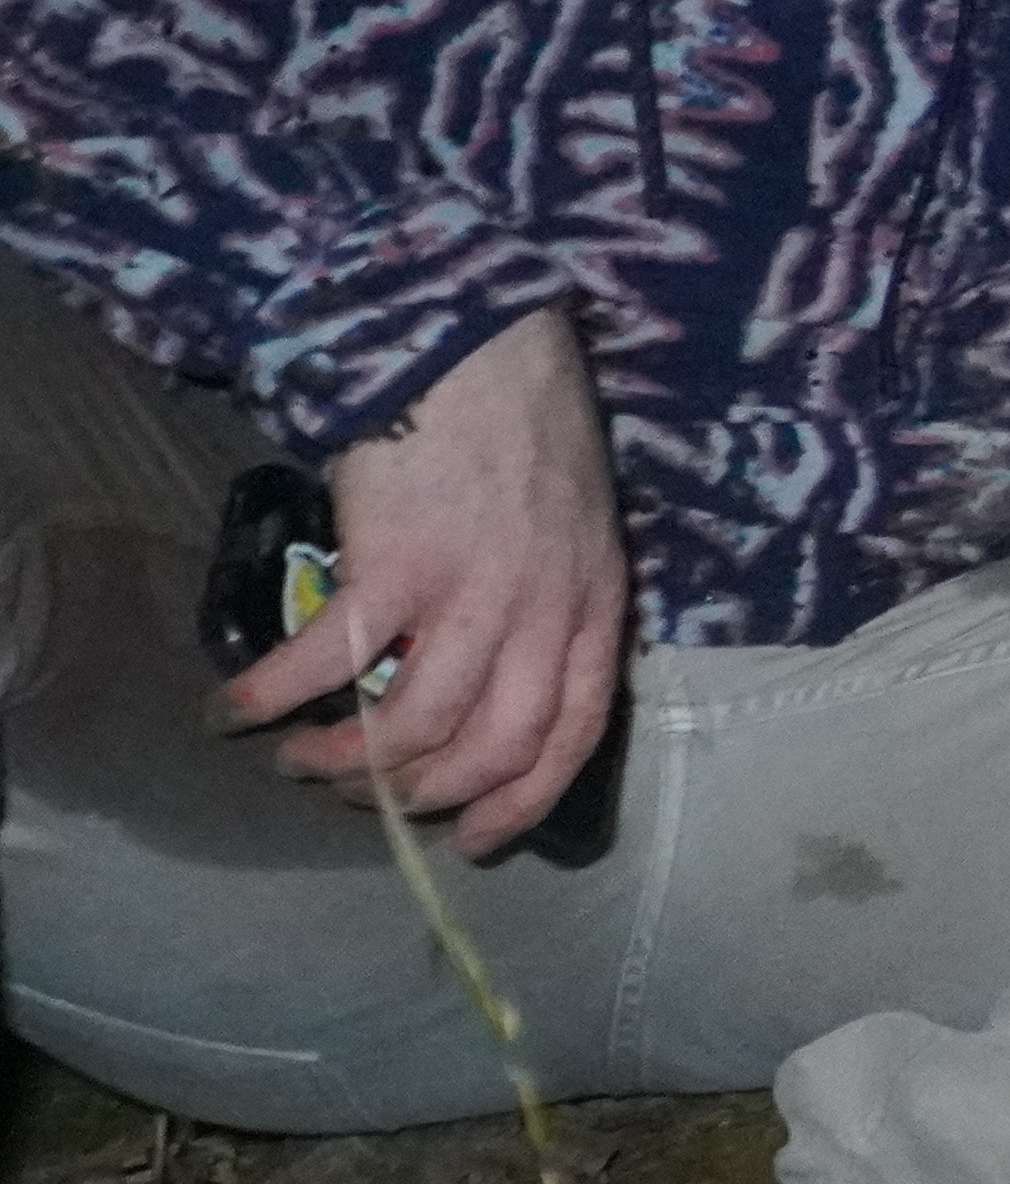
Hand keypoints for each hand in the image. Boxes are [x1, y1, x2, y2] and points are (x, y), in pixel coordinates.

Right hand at [228, 307, 627, 852]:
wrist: (478, 344)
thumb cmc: (524, 428)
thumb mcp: (580, 528)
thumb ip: (558, 603)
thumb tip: (501, 675)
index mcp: (597, 608)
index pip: (573, 736)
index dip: (521, 800)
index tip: (474, 840)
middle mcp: (545, 614)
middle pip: (492, 748)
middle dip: (423, 795)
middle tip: (362, 796)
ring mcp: (473, 594)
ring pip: (413, 727)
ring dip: (344, 762)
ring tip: (297, 759)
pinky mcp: (396, 566)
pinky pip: (330, 663)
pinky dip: (275, 697)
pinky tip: (237, 707)